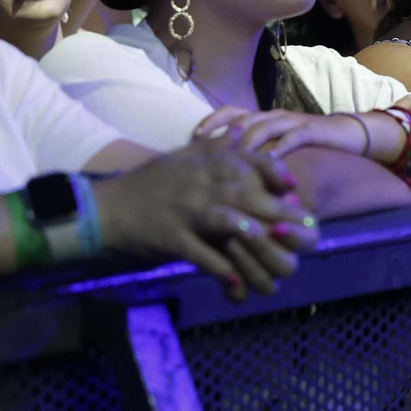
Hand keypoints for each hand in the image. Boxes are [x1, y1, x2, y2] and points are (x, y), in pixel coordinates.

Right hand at [94, 139, 316, 300]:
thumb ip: (213, 146)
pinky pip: (199, 253)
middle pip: (245, 193)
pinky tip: (238, 281)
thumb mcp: (181, 157)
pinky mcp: (170, 238)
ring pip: (225, 220)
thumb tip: (242, 129)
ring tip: (277, 246)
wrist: (106, 208)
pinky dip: (219, 267)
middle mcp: (196, 183)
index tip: (293, 186)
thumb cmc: (148, 183)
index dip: (272, 171)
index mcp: (201, 164)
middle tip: (304, 226)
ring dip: (254, 234)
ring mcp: (184, 211)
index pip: (245, 160)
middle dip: (277, 209)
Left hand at [194, 106, 366, 158]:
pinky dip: (280, 148)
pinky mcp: (311, 130)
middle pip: (242, 120)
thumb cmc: (307, 145)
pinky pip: (293, 137)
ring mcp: (292, 121)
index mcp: (263, 118)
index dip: (211, 121)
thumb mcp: (277, 147)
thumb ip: (256, 153)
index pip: (231, 112)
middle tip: (205, 154)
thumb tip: (223, 169)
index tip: (193, 138)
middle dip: (223, 136)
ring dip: (246, 143)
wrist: (347, 135)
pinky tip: (270, 161)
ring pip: (263, 127)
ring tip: (232, 161)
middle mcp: (273, 116)